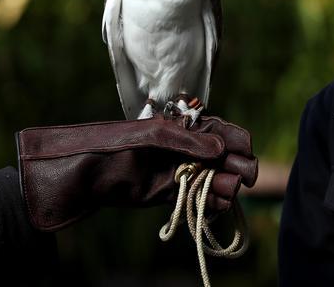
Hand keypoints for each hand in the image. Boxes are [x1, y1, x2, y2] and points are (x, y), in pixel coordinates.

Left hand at [16, 116, 241, 230]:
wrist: (88, 173)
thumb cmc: (119, 144)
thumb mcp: (154, 135)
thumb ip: (189, 141)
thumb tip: (221, 148)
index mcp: (189, 128)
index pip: (226, 133)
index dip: (239, 145)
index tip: (245, 158)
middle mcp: (191, 149)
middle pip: (227, 158)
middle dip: (238, 168)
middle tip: (241, 180)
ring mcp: (183, 171)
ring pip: (218, 180)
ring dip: (226, 187)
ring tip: (225, 193)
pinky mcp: (173, 192)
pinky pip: (200, 198)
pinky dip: (212, 203)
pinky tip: (216, 205)